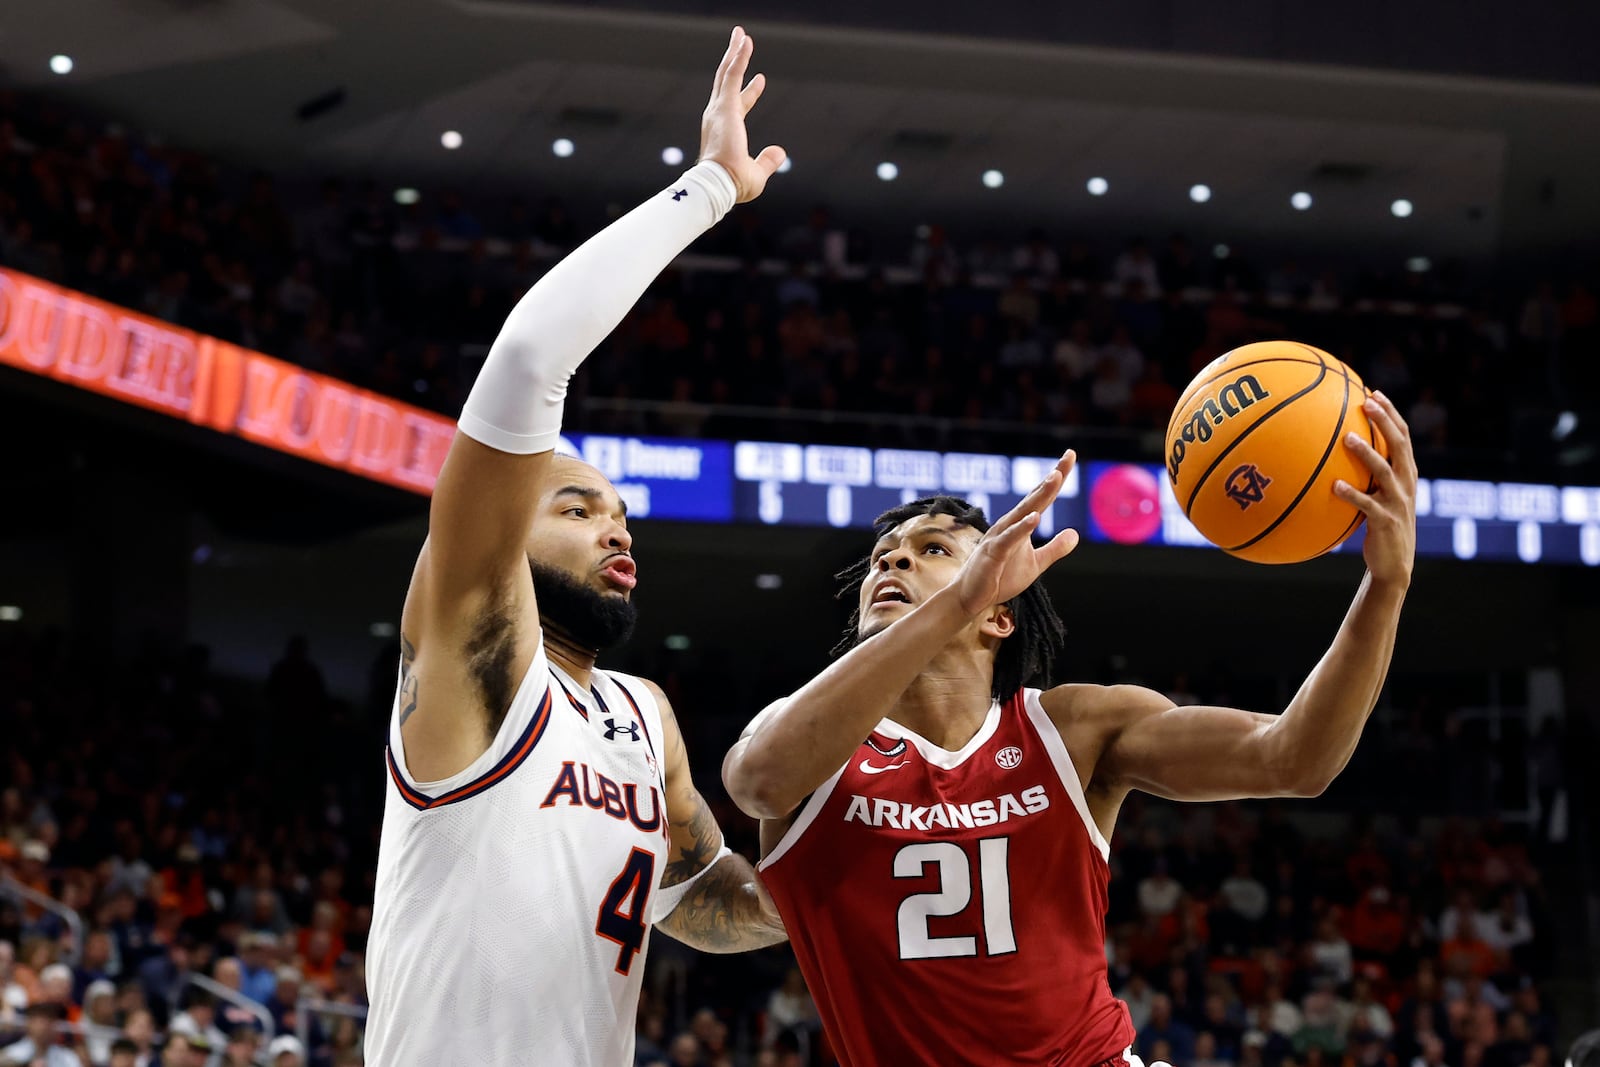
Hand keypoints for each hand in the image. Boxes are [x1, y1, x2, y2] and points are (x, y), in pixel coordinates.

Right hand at [699, 26, 785, 202]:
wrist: (720, 184)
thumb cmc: (733, 185)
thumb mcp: (757, 174)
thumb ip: (768, 161)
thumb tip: (781, 152)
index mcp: (726, 131)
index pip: (739, 105)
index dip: (751, 91)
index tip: (761, 78)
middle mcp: (719, 117)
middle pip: (727, 82)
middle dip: (734, 60)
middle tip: (740, 42)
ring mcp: (719, 110)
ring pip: (727, 73)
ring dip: (734, 51)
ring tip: (740, 32)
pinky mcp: (724, 106)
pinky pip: (732, 75)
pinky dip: (738, 57)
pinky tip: (744, 41)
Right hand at [954, 450, 1080, 614]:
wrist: (970, 597)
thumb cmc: (999, 578)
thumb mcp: (1036, 564)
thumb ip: (1055, 548)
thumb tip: (1076, 533)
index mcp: (1019, 525)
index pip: (1042, 498)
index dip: (1057, 477)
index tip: (1070, 455)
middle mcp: (1009, 525)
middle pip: (1034, 498)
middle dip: (1052, 478)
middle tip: (1068, 456)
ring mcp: (1000, 538)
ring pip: (1022, 513)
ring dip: (1038, 496)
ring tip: (1055, 479)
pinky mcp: (993, 554)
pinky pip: (1009, 539)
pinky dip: (1022, 528)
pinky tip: (1035, 518)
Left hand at [1335, 390, 1416, 589]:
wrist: (1393, 565)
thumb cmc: (1379, 527)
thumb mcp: (1377, 496)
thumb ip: (1365, 476)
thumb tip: (1332, 452)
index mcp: (1405, 474)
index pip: (1402, 437)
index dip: (1391, 414)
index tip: (1374, 392)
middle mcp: (1406, 484)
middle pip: (1400, 445)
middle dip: (1385, 421)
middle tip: (1367, 401)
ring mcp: (1398, 502)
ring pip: (1385, 471)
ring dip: (1367, 453)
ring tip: (1348, 438)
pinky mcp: (1386, 522)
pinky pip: (1367, 505)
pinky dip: (1352, 495)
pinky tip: (1334, 486)